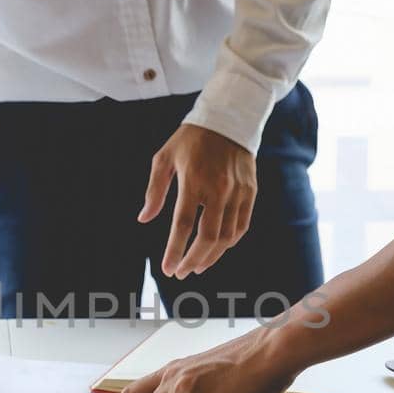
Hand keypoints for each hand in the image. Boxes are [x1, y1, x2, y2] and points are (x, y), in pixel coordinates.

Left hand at [139, 124, 256, 278]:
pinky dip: (229, 242)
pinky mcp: (250, 192)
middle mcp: (218, 189)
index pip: (183, 224)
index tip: (168, 269)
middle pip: (208, 237)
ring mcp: (237, 192)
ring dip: (211, 256)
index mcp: (193, 180)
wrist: (229, 119)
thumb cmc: (190, 139)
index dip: (175, 251)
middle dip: (193, 260)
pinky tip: (217, 249)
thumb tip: (143, 219)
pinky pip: (242, 226)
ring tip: (197, 266)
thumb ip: (154, 191)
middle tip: (181, 273)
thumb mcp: (164, 158)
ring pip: (227, 236)